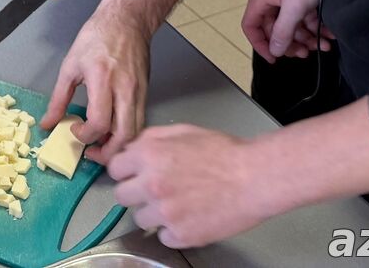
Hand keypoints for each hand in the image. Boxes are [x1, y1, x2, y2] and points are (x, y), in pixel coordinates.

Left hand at [42, 1, 150, 162]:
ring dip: (119, 146)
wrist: (127, 19)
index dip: (86, 135)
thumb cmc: (96, 37)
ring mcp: (139, 92)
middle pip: (124, 135)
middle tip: (92, 153)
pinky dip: (127, 133)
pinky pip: (140, 121)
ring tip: (102, 145)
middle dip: (108, 153)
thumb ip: (58, 98)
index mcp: (102, 79)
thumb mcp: (70, 65)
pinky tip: (113, 131)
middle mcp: (125, 88)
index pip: (100, 121)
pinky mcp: (146, 93)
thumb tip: (48, 123)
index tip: (74, 129)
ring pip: (136, 132)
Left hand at [109, 124, 273, 247]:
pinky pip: (163, 237)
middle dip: (136, 192)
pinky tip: (189, 217)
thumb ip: (151, 139)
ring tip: (177, 203)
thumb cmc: (224, 152)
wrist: (254, 177)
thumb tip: (131, 149)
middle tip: (155, 190)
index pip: (114, 169)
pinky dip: (173, 230)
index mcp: (150, 155)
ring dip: (154, 213)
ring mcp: (165, 212)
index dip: (126, 171)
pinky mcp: (181, 235)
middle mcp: (152, 184)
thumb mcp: (183, 131)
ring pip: (140, 219)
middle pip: (121, 196)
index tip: (134, 175)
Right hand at [241, 0, 331, 63]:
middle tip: (303, 53)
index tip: (274, 58)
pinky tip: (328, 36)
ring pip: (292, 27)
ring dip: (306, 39)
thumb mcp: (293, 8)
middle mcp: (272, 0)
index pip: (251, 26)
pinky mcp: (303, 0)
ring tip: (322, 46)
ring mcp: (288, 0)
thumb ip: (282, 32)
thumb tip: (275, 50)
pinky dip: (316, 30)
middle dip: (289, 43)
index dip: (259, 44)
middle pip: (274, 30)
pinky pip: (305, 20)